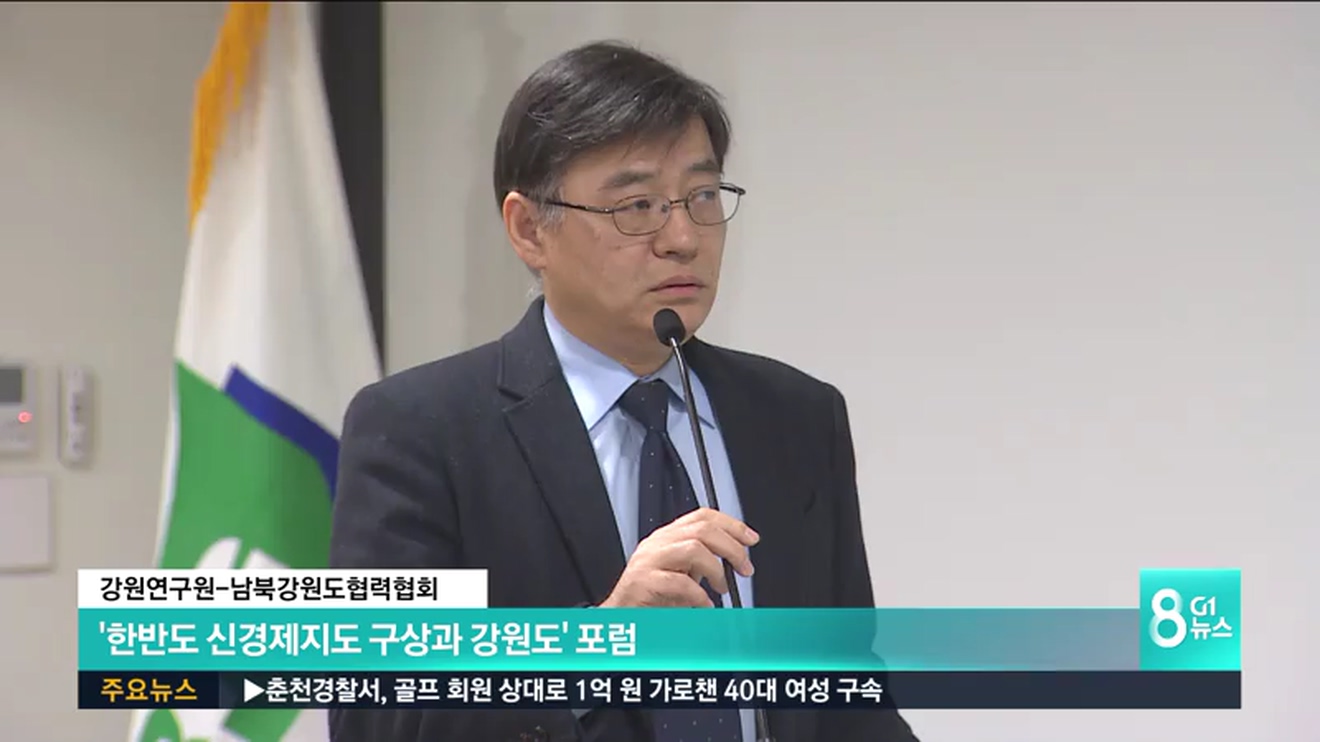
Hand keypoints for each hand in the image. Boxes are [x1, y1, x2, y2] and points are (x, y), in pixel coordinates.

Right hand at [599, 508, 758, 607]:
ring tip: (722, 588)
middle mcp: (657, 543)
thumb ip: (703, 562)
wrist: (621, 616)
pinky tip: (704, 605)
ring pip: (692, 548)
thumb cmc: (651, 597)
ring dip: (716, 570)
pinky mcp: (643, 580)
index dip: (731, 524)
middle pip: (702, 529)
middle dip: (732, 548)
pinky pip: (678, 582)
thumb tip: (735, 560)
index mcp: (667, 537)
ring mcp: (649, 560)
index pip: (702, 516)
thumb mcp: (682, 574)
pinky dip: (698, 595)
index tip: (750, 539)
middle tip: (744, 568)